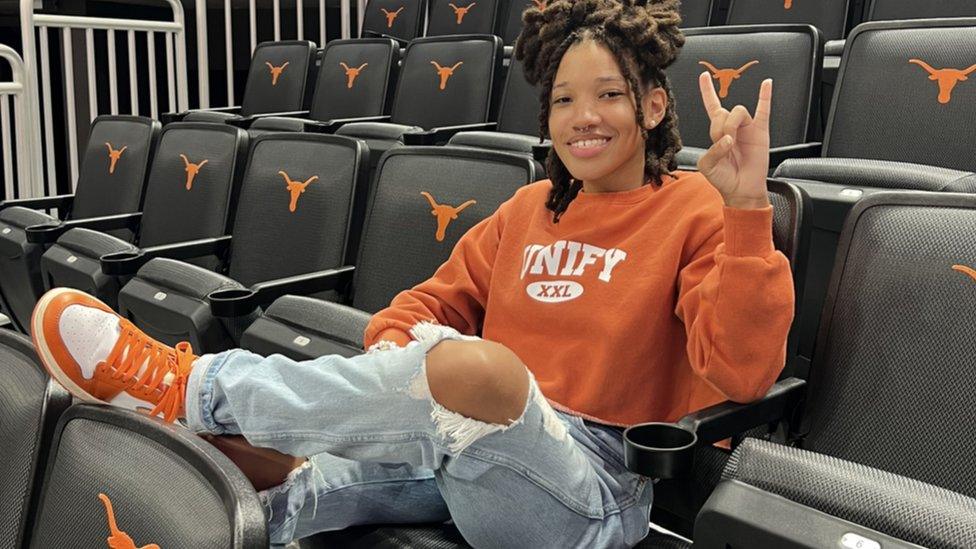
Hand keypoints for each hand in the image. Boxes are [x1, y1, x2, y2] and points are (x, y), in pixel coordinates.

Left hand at [696, 72, 772, 209]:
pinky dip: (765, 96)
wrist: (741, 190)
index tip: (704, 76)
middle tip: (723, 142)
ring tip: (733, 141)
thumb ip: (712, 151)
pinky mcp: (760, 131)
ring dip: (732, 124)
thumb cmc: (724, 178)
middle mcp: (732, 126)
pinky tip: (766, 84)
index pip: (712, 106)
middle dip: (719, 126)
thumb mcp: (707, 166)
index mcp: (717, 132)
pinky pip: (764, 109)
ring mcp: (747, 128)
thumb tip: (728, 139)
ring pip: (738, 111)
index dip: (707, 91)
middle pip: (722, 111)